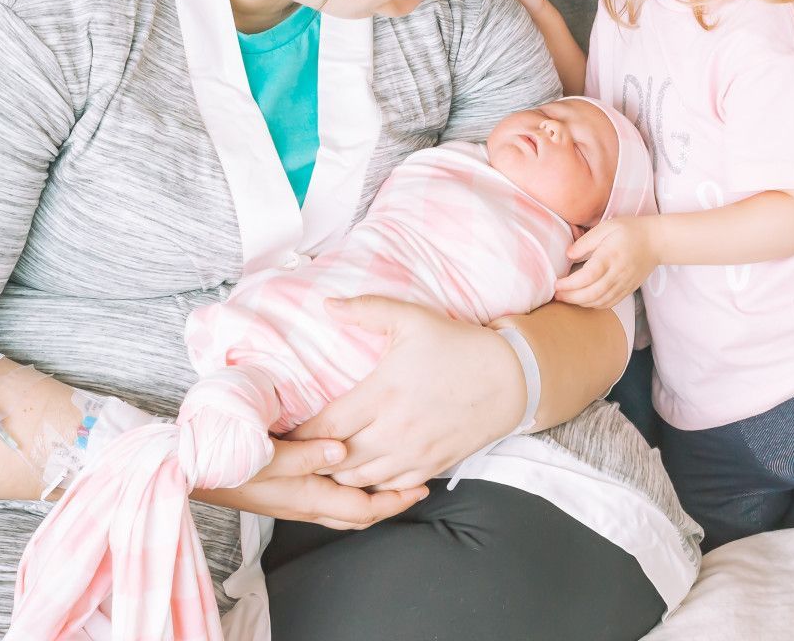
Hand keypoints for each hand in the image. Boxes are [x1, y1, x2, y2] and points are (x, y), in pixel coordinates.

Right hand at [191, 436, 425, 528]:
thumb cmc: (229, 462)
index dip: (395, 502)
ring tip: (393, 474)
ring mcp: (295, 499)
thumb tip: (343, 450)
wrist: (191, 471)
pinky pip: (329, 496)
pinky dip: (349, 487)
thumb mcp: (269, 455)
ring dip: (370, 494)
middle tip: (416, 483)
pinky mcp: (285, 489)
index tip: (422, 488)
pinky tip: (353, 468)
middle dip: (390, 501)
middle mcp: (306, 503)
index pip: (363, 510)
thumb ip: (307, 453)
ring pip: (344, 506)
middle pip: (358, 513)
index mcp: (308, 497)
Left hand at [288, 297, 524, 489]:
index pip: (324, 429)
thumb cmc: (458, 345)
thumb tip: (326, 304)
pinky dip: (368, 485)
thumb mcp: (413, 318)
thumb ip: (368, 309)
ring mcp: (412, 455)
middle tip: (296, 452)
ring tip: (322, 462)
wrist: (509, 379)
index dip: (298, 435)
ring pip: (358, 482)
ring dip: (337, 474)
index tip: (283, 431)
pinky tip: (360, 472)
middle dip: (312, 460)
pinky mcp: (429, 468)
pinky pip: (387, 490)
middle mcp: (394, 431)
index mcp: (383, 394)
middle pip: (335, 463)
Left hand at [555, 217, 659, 309]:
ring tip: (566, 299)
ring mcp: (624, 284)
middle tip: (556, 295)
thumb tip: (568, 254)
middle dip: (571, 298)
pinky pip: (610, 303)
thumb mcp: (607, 227)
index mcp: (610, 256)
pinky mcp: (628, 290)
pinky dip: (594, 305)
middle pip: (592, 294)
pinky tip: (584, 301)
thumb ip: (586, 241)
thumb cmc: (630, 230)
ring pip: (600, 301)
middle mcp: (617, 273)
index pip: (588, 276)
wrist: (657, 241)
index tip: (556, 284)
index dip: (570, 284)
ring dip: (581, 304)